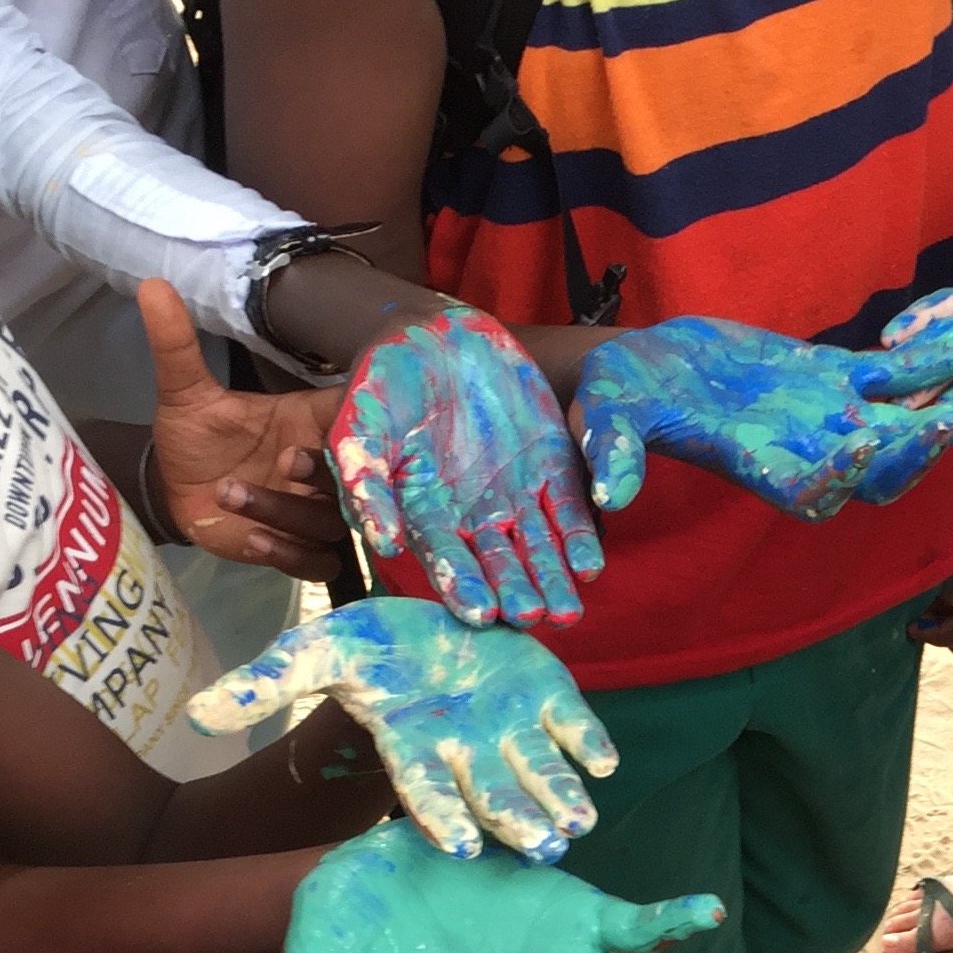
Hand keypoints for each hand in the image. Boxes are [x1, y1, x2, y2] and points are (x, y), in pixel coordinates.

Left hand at [137, 280, 348, 578]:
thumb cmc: (192, 437)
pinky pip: (315, 561)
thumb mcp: (183, 392)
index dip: (354, 425)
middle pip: (351, 477)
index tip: (326, 424)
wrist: (173, 490)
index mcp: (309, 423)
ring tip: (233, 494)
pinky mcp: (297, 549)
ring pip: (329, 521)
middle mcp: (320, 470)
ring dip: (286, 512)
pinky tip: (252, 539)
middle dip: (323, 474)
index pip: (354, 421)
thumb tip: (152, 285)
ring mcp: (311, 512)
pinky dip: (289, 553)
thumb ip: (176, 345)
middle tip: (285, 462)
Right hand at [190, 600, 614, 862]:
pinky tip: (605, 763)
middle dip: (514, 820)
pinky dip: (589, 744)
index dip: (441, 816)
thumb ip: (269, 683)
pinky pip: (575, 728)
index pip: (424, 790)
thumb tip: (198, 715)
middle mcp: (467, 750)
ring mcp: (512, 728)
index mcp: (413, 746)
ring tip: (577, 823)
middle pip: (492, 794)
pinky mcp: (549, 700)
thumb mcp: (319, 649)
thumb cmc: (372, 643)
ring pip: (540, 773)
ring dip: (560, 798)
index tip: (460, 846)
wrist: (430, 611)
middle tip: (540, 848)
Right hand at [330, 306, 603, 627]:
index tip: (480, 612)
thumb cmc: (385, 382)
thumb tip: (381, 543)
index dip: (462, 585)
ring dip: (552, 580)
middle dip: (514, 593)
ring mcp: (514, 495)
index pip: (446, 559)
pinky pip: (568, 510)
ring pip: (537, 548)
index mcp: (424, 513)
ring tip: (568, 613)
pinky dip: (579, 538)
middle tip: (531, 618)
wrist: (436, 335)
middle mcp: (472, 516)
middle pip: (497, 565)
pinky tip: (591, 565)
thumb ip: (365, 481)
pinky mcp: (551, 468)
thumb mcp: (361, 424)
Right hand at [571, 320, 952, 520]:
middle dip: (932, 440)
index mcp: (764, 471)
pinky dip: (932, 357)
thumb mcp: (605, 421)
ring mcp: (827, 417)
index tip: (871, 442)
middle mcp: (808, 454)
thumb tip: (608, 495)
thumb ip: (614, 454)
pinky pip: (895, 372)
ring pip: (905, 418)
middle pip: (885, 463)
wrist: (639, 371)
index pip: (820, 489)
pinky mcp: (834, 378)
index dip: (848, 471)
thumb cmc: (616, 400)